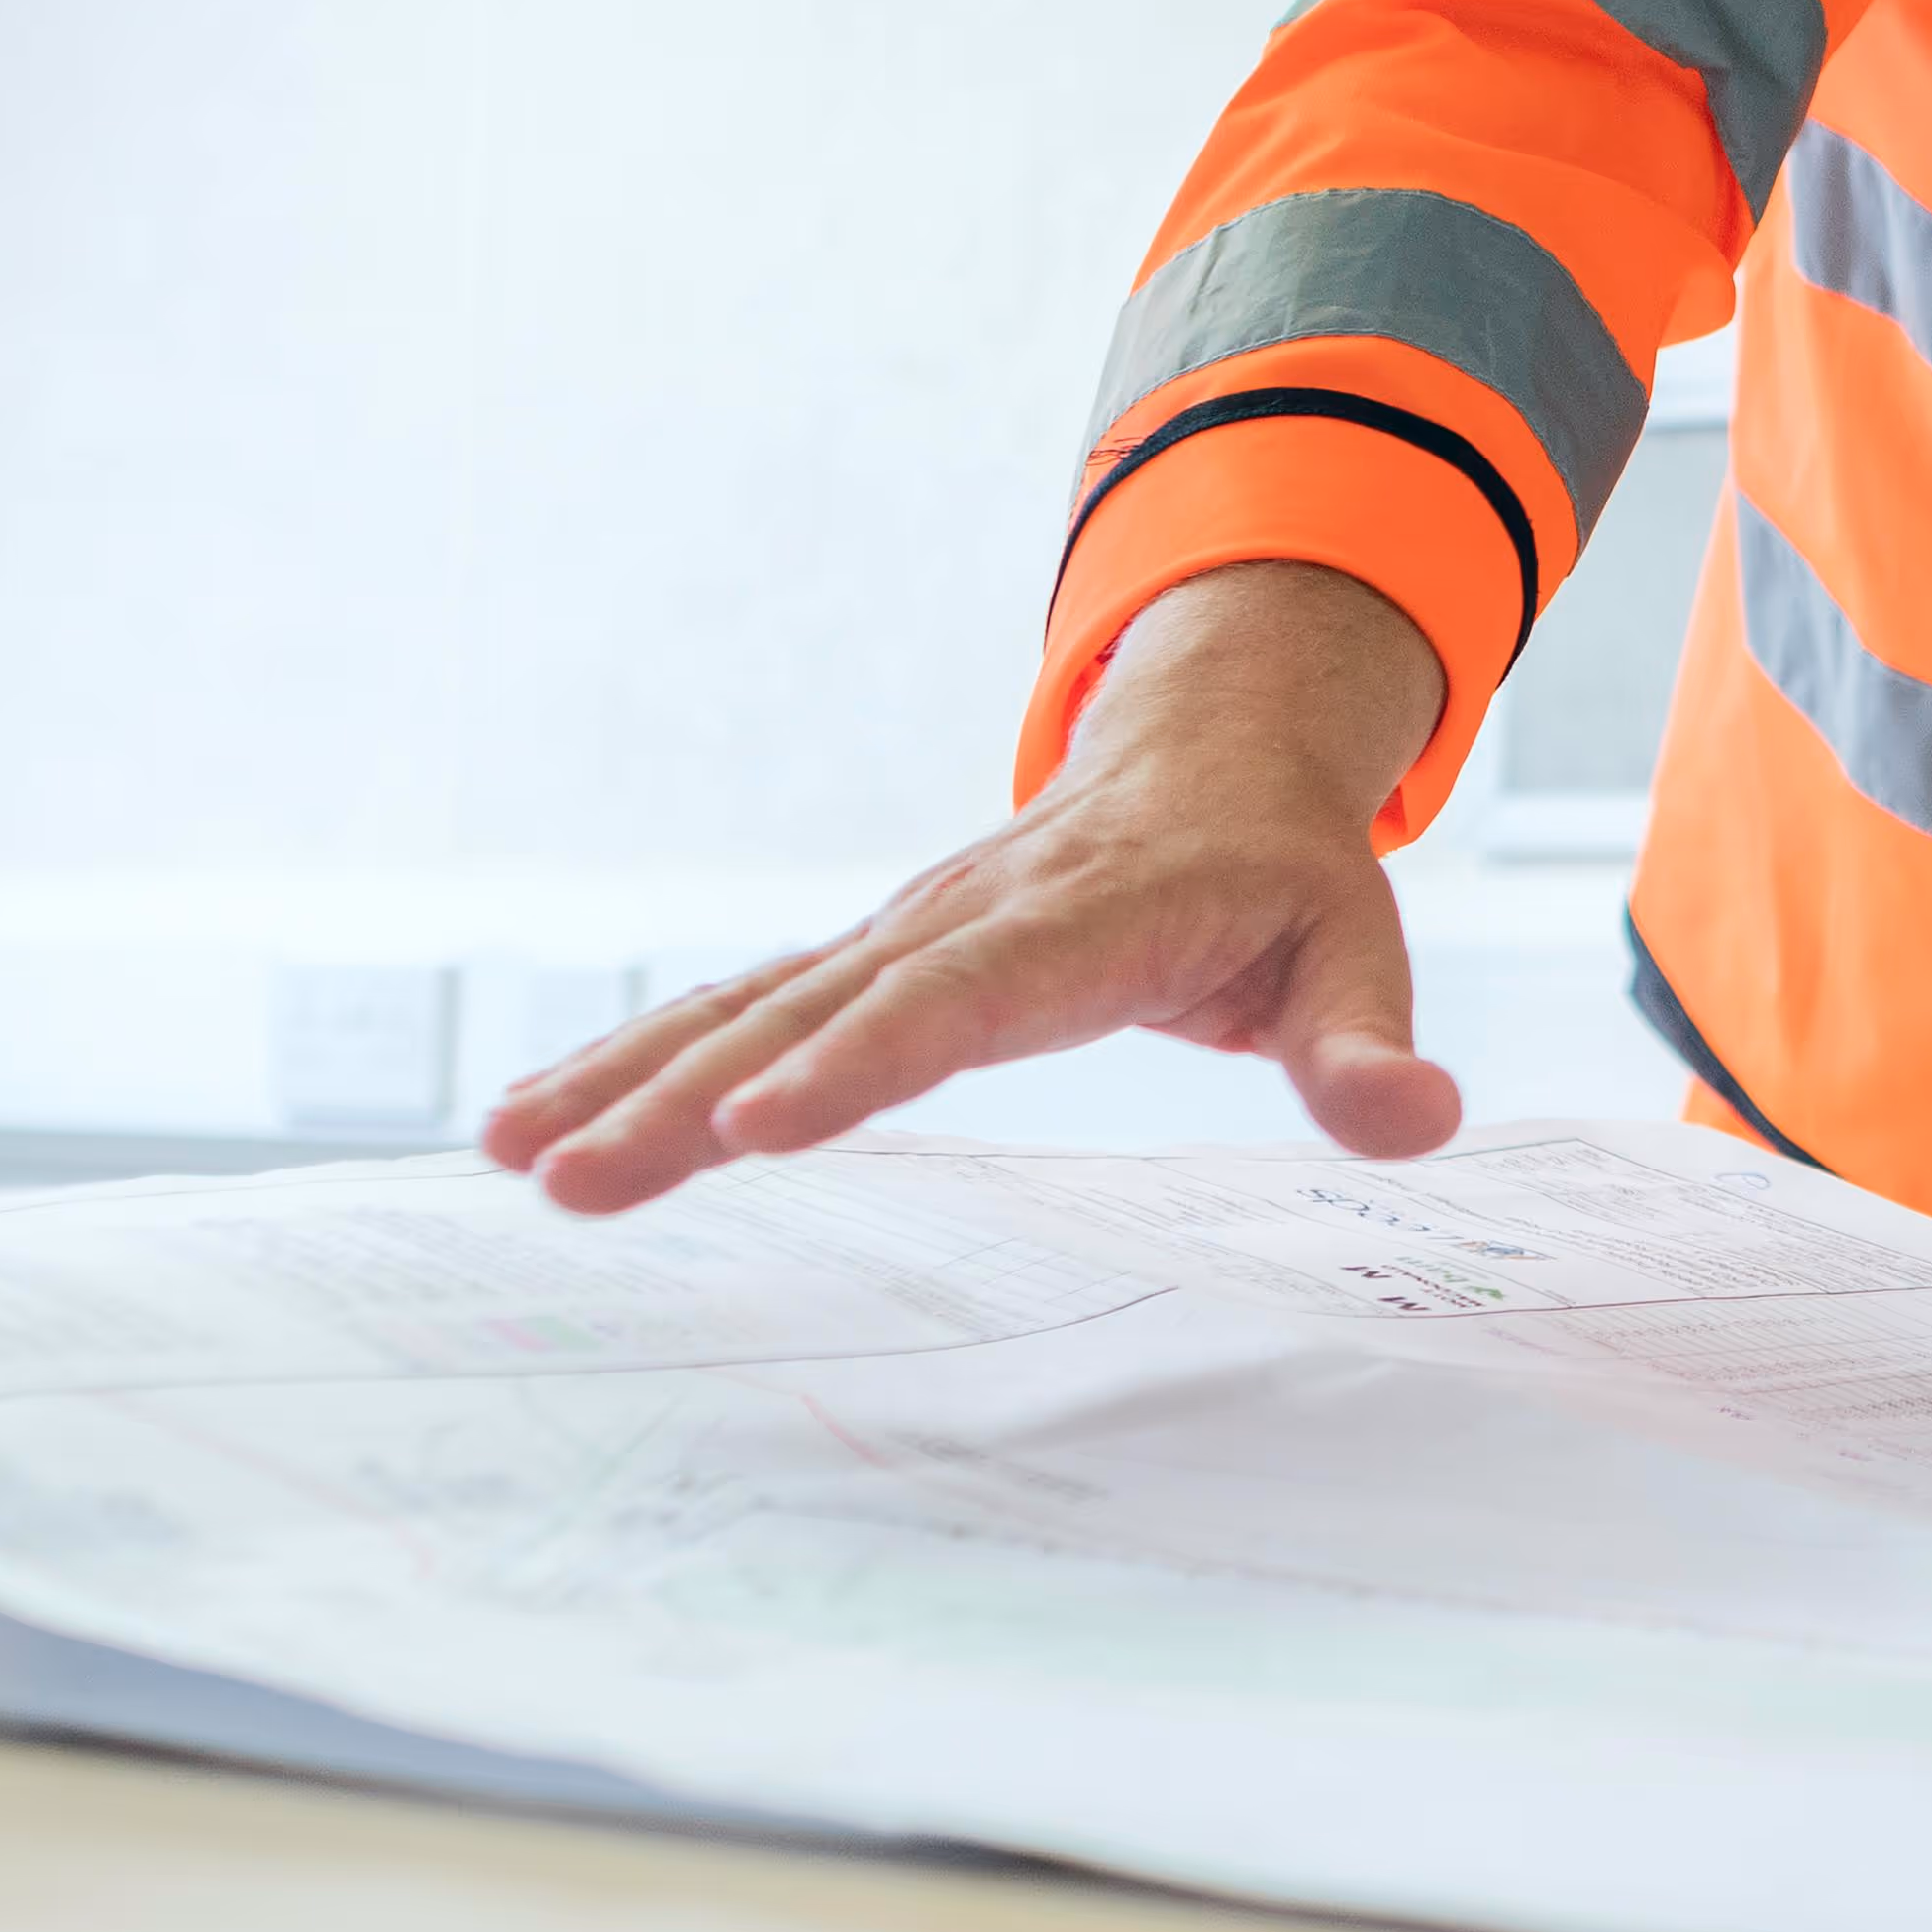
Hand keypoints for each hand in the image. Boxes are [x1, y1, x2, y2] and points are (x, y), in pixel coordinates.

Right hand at [480, 566, 1457, 1216]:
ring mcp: (898, 932)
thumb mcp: (1358, 945)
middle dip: (688, 1101)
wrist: (1217, 749)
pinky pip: (738, 1009)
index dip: (859, 1063)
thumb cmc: (1288, 872)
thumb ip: (1367, 1044)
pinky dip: (634, 1063)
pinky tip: (536, 1128)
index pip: (960, 1000)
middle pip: (814, 1014)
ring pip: (748, 1008)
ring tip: (516, 1159)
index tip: (757, 1128)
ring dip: (629, 1082)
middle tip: (575, 1182)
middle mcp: (962, 916)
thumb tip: (1415, 1122)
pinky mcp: (865, 958)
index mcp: (1083, 917)